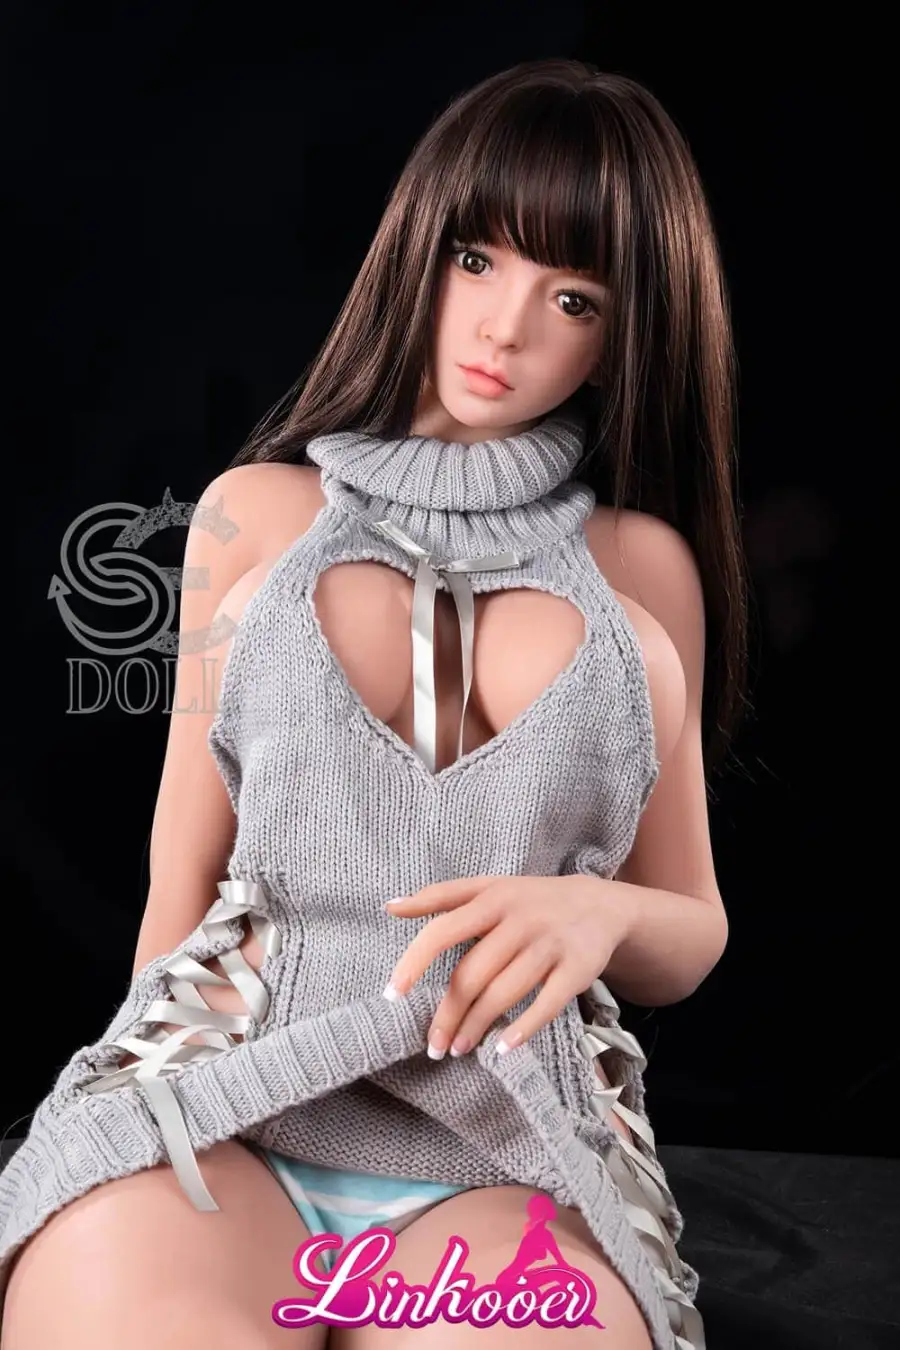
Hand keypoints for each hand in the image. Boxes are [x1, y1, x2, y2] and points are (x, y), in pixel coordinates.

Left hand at [382, 874, 631, 1059]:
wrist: (600, 905)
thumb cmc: (531, 901)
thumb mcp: (490, 888)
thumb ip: (441, 896)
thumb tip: (390, 906)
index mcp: (492, 898)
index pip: (444, 930)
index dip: (415, 961)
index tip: (392, 994)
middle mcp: (520, 919)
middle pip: (472, 974)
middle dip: (448, 1014)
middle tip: (433, 1045)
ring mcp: (550, 944)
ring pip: (504, 992)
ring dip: (476, 1027)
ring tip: (458, 1049)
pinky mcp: (577, 969)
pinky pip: (546, 1004)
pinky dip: (523, 1029)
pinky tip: (503, 1048)